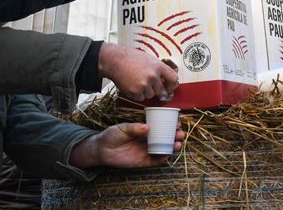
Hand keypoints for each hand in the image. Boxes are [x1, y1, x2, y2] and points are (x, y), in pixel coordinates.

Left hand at [69, 123, 185, 168]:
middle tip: (180, 133)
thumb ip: (135, 128)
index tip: (178, 122)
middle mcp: (148, 140)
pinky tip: (168, 154)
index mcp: (145, 130)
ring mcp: (146, 150)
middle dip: (175, 135)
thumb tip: (147, 127)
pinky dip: (162, 158)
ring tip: (178, 143)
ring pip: (163, 149)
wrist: (102, 149)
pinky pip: (155, 161)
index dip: (170, 124)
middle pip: (166, 138)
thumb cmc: (112, 135)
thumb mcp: (123, 128)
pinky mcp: (142, 161)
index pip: (161, 126)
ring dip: (172, 146)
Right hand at [98, 44, 178, 101]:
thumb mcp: (150, 59)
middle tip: (148, 83)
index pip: (174, 79)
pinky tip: (132, 84)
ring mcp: (144, 84)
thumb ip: (159, 70)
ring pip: (150, 95)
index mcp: (158, 66)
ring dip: (146, 91)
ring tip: (137, 80)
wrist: (115, 60)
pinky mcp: (135, 92)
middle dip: (156, 89)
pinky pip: (141, 98)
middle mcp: (153, 76)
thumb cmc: (131, 58)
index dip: (172, 85)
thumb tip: (166, 81)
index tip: (170, 87)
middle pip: (161, 91)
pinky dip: (137, 94)